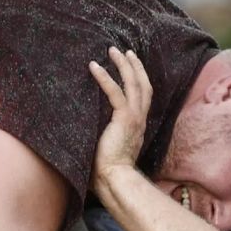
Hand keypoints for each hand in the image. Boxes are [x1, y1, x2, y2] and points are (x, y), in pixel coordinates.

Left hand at [89, 47, 152, 193]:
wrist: (115, 180)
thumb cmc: (107, 171)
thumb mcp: (109, 146)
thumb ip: (105, 134)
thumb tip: (87, 128)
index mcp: (138, 125)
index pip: (142, 96)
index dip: (138, 79)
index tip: (131, 65)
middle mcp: (140, 119)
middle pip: (143, 85)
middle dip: (135, 66)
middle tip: (125, 51)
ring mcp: (134, 119)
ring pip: (134, 84)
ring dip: (124, 65)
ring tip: (113, 50)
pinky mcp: (124, 120)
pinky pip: (116, 93)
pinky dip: (106, 78)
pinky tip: (94, 66)